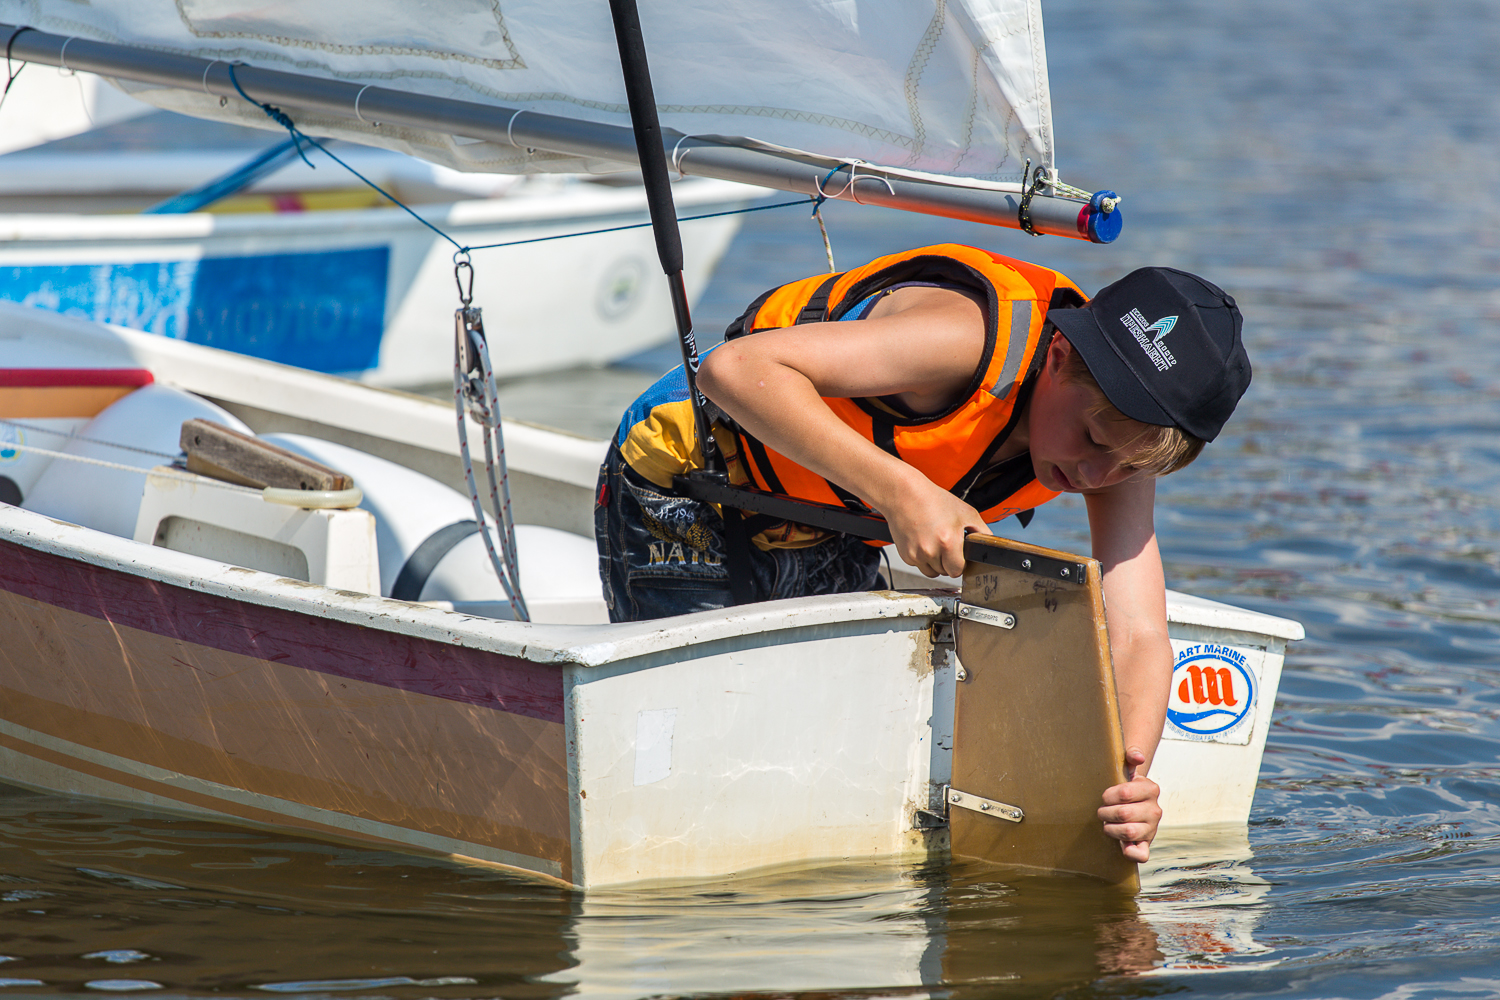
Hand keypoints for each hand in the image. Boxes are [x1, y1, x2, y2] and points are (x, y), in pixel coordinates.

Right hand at [879, 474, 989, 577]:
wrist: (904, 494)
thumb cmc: (933, 500)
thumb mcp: (965, 512)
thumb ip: (981, 531)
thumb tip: (989, 544)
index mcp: (947, 542)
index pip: (957, 570)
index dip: (960, 563)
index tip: (958, 555)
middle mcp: (930, 551)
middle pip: (945, 572)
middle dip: (948, 562)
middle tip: (946, 544)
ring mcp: (916, 554)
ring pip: (931, 572)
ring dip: (935, 563)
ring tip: (934, 542)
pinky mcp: (905, 555)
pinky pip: (918, 564)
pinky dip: (922, 557)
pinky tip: (923, 540)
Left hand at [1097, 747, 1161, 862]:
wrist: (1132, 804)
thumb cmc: (1125, 785)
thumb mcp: (1127, 768)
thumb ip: (1131, 756)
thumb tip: (1137, 757)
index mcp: (1151, 789)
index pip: (1124, 793)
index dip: (1108, 796)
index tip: (1105, 796)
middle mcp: (1155, 810)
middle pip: (1123, 814)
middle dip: (1106, 813)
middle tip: (1102, 812)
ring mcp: (1152, 828)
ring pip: (1128, 832)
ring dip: (1111, 829)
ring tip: (1108, 824)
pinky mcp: (1146, 843)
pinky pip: (1142, 854)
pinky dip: (1131, 853)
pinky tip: (1122, 847)